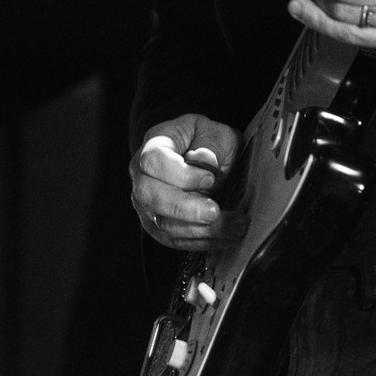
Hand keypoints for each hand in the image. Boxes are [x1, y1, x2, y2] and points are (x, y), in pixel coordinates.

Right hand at [129, 114, 246, 250]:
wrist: (210, 160)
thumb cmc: (211, 142)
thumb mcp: (217, 133)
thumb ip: (211, 145)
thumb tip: (204, 160)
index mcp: (155, 144)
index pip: (154, 160)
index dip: (180, 174)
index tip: (211, 179)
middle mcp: (142, 175)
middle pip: (149, 196)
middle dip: (185, 208)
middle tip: (215, 212)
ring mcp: (146, 203)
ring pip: (162, 223)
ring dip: (200, 229)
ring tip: (234, 226)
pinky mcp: (157, 226)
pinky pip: (174, 240)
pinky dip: (202, 241)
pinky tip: (226, 236)